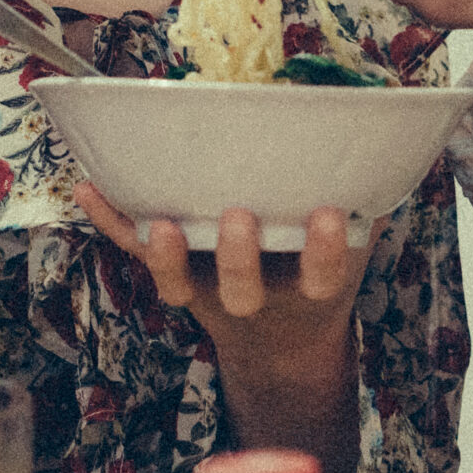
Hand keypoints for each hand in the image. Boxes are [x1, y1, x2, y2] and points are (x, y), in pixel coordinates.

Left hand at [75, 185, 370, 393]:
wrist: (278, 344)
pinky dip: (112, 223)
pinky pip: (136, 255)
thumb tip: (383, 128)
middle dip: (237, 258)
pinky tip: (89, 188)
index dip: (326, 253)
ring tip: (159, 225)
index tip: (329, 218)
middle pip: (241, 290)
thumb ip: (363, 202)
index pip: (323, 278)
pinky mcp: (173, 278)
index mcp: (310, 289)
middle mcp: (254, 297)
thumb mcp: (352, 248)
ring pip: (180, 284)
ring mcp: (206, 291)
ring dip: (165, 256)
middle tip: (238, 218)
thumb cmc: (314, 273)